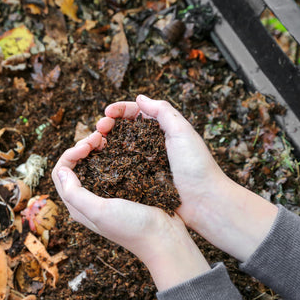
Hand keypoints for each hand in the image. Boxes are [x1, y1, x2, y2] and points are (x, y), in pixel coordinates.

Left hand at [52, 132, 209, 290]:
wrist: (165, 238)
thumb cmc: (132, 227)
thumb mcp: (100, 212)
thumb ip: (75, 194)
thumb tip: (62, 170)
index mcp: (78, 206)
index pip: (61, 173)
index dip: (70, 154)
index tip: (87, 146)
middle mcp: (89, 199)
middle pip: (75, 166)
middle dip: (82, 147)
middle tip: (99, 137)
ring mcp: (106, 193)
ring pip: (92, 164)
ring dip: (95, 148)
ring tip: (107, 138)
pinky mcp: (123, 188)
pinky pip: (110, 166)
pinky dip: (110, 153)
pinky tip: (119, 146)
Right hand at [97, 95, 277, 261]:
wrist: (204, 202)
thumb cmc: (196, 166)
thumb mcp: (182, 131)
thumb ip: (163, 111)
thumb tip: (140, 98)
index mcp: (162, 130)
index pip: (136, 113)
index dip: (119, 110)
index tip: (107, 112)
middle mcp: (151, 144)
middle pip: (123, 129)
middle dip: (108, 124)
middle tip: (99, 128)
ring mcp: (144, 163)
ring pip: (118, 147)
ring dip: (105, 142)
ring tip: (95, 143)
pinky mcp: (139, 180)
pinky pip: (120, 168)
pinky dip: (108, 161)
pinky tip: (99, 160)